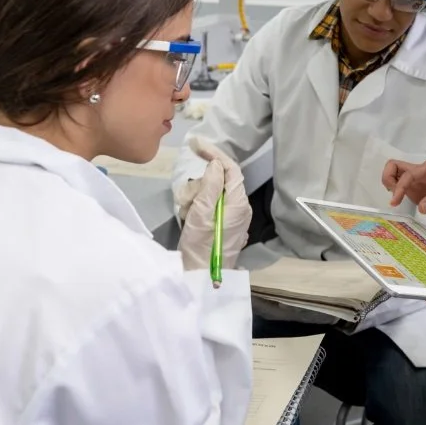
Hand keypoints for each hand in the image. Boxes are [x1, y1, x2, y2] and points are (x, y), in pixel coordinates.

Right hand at [178, 158, 250, 272]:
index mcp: (238, 203)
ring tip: (186, 215)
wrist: (201, 281)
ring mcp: (232, 218)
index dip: (214, 153)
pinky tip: (189, 221)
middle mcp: (239, 208)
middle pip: (217, 180)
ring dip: (194, 199)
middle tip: (186, 202)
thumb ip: (210, 185)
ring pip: (210, 193)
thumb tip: (216, 164)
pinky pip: (208, 207)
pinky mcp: (222, 226)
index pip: (230, 168)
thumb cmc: (200, 247)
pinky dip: (196, 209)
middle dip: (198, 186)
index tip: (195, 144)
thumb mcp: (201, 213)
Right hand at [382, 159, 425, 215]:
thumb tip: (421, 207)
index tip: (395, 202)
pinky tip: (398, 202)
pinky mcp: (415, 190)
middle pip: (394, 166)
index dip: (399, 187)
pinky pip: (399, 186)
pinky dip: (394, 192)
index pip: (407, 174)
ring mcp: (416, 181)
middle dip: (388, 178)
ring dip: (390, 185)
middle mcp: (419, 172)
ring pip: (394, 175)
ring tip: (396, 201)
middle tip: (393, 196)